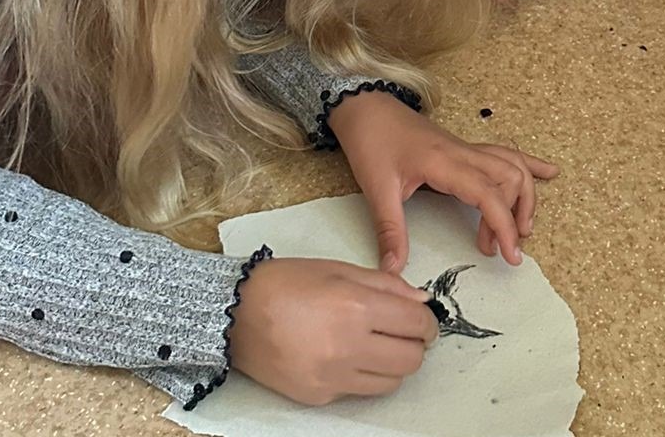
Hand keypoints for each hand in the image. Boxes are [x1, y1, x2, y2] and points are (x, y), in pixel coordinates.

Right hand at [229, 255, 435, 404]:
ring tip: (381, 344)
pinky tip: (352, 355)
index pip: (416, 324)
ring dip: (395, 364)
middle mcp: (348, 345)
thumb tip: (419, 300)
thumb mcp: (339, 268)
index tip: (425, 319)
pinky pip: (359, 392)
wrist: (236, 315)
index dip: (428, 322)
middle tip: (407, 332)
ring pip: (391, 383)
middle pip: (411, 359)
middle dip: (417, 345)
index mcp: (356, 306)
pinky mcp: (319, 397)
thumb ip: (385, 284)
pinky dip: (365, 375)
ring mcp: (332, 376)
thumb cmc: (286, 284)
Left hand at [328, 90, 557, 271]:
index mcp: (445, 163)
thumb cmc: (372, 143)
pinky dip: (528, 164)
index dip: (503, 225)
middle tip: (507, 248)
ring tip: (523, 227)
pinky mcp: (463, 149)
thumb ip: (390, 231)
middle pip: (510, 177)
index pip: (488, 194)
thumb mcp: (377, 190)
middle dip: (518, 214)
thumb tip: (394, 271)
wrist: (367, 107)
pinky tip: (548, 172)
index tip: (510, 255)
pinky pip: (503, 154)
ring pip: (512, 165)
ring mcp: (466, 148)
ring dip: (524, 195)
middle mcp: (463, 153)